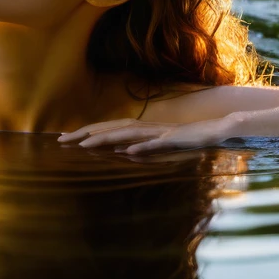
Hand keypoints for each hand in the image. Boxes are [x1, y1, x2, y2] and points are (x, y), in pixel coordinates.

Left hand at [58, 116, 238, 154]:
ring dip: (104, 139)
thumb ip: (140, 147)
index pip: (107, 130)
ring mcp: (159, 132)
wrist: (219, 129)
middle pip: (110, 129)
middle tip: (60, 140)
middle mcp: (146, 127)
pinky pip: (156, 143)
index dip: (85, 133)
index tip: (64, 139)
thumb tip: (119, 150)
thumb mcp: (158, 145)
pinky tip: (127, 151)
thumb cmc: (189, 138)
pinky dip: (141, 147)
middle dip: (84, 134)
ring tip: (83, 145)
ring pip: (127, 134)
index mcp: (141, 130)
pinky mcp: (175, 139)